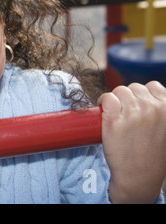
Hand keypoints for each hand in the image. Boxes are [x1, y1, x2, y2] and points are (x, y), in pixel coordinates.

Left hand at [98, 81, 165, 203]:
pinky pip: (107, 98)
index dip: (142, 96)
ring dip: (114, 100)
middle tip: (124, 115)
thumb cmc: (151, 154)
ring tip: (114, 115)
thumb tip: (145, 99)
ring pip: (119, 91)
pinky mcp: (114, 118)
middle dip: (127, 98)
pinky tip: (104, 111)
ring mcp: (133, 112)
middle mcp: (152, 108)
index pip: (152, 87)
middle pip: (133, 88)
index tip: (137, 107)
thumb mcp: (164, 129)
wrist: (138, 176)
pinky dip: (103, 102)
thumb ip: (159, 112)